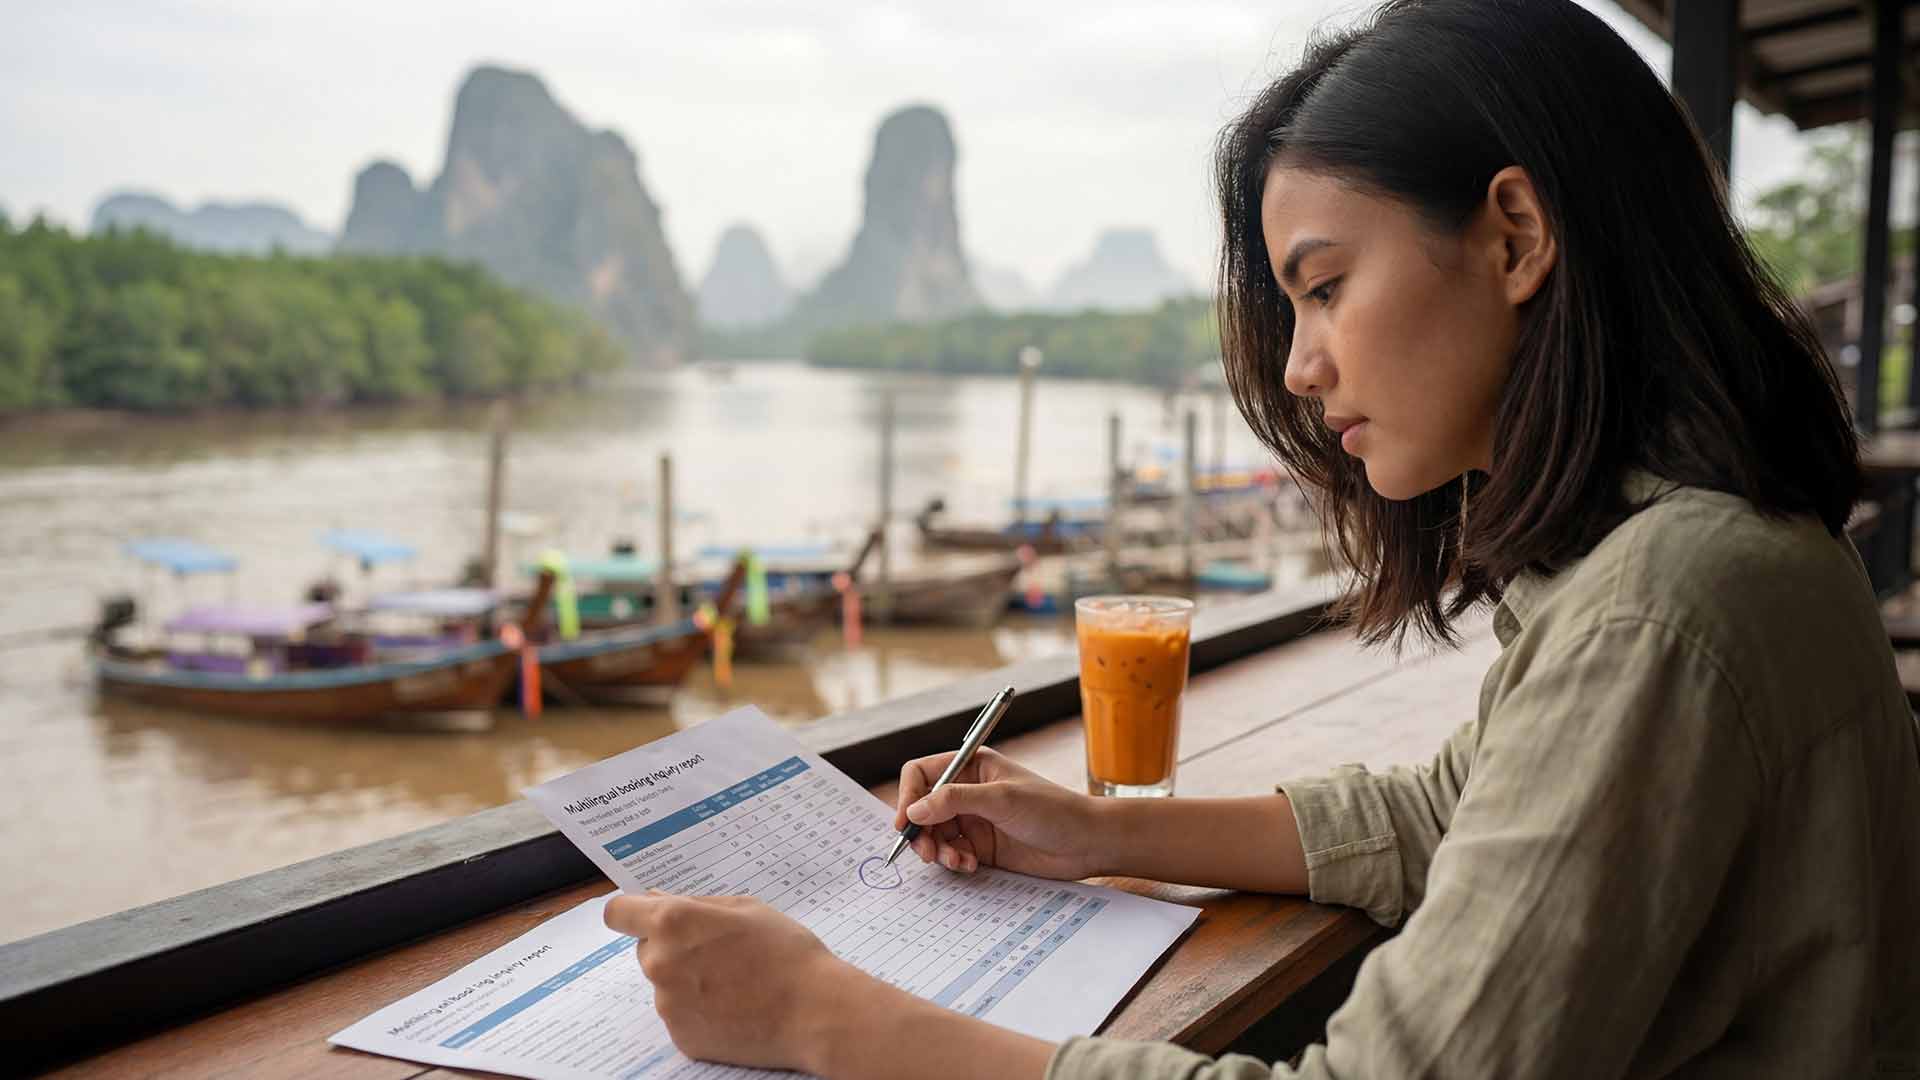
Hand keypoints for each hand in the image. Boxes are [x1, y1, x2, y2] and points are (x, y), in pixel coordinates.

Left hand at [603, 891, 857, 1070]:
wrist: (814, 1011)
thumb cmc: (787, 951)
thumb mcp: (746, 908)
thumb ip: (695, 903)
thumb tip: (656, 900)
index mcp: (673, 923)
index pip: (618, 912)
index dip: (630, 911)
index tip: (642, 915)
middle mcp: (660, 963)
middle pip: (646, 948)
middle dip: (671, 946)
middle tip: (716, 950)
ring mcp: (668, 1005)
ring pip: (665, 982)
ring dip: (687, 979)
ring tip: (734, 981)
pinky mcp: (681, 1037)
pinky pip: (681, 1014)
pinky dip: (700, 1010)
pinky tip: (734, 1006)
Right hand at [893, 746, 1104, 879]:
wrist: (1086, 843)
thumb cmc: (1052, 810)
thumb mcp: (1001, 799)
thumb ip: (954, 801)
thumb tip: (913, 811)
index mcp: (972, 766)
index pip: (922, 774)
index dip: (908, 796)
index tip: (905, 823)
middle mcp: (968, 791)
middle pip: (922, 808)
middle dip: (921, 831)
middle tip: (927, 852)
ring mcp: (974, 820)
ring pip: (934, 835)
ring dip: (938, 850)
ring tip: (958, 861)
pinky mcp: (981, 847)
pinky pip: (951, 854)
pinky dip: (953, 862)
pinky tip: (971, 865)